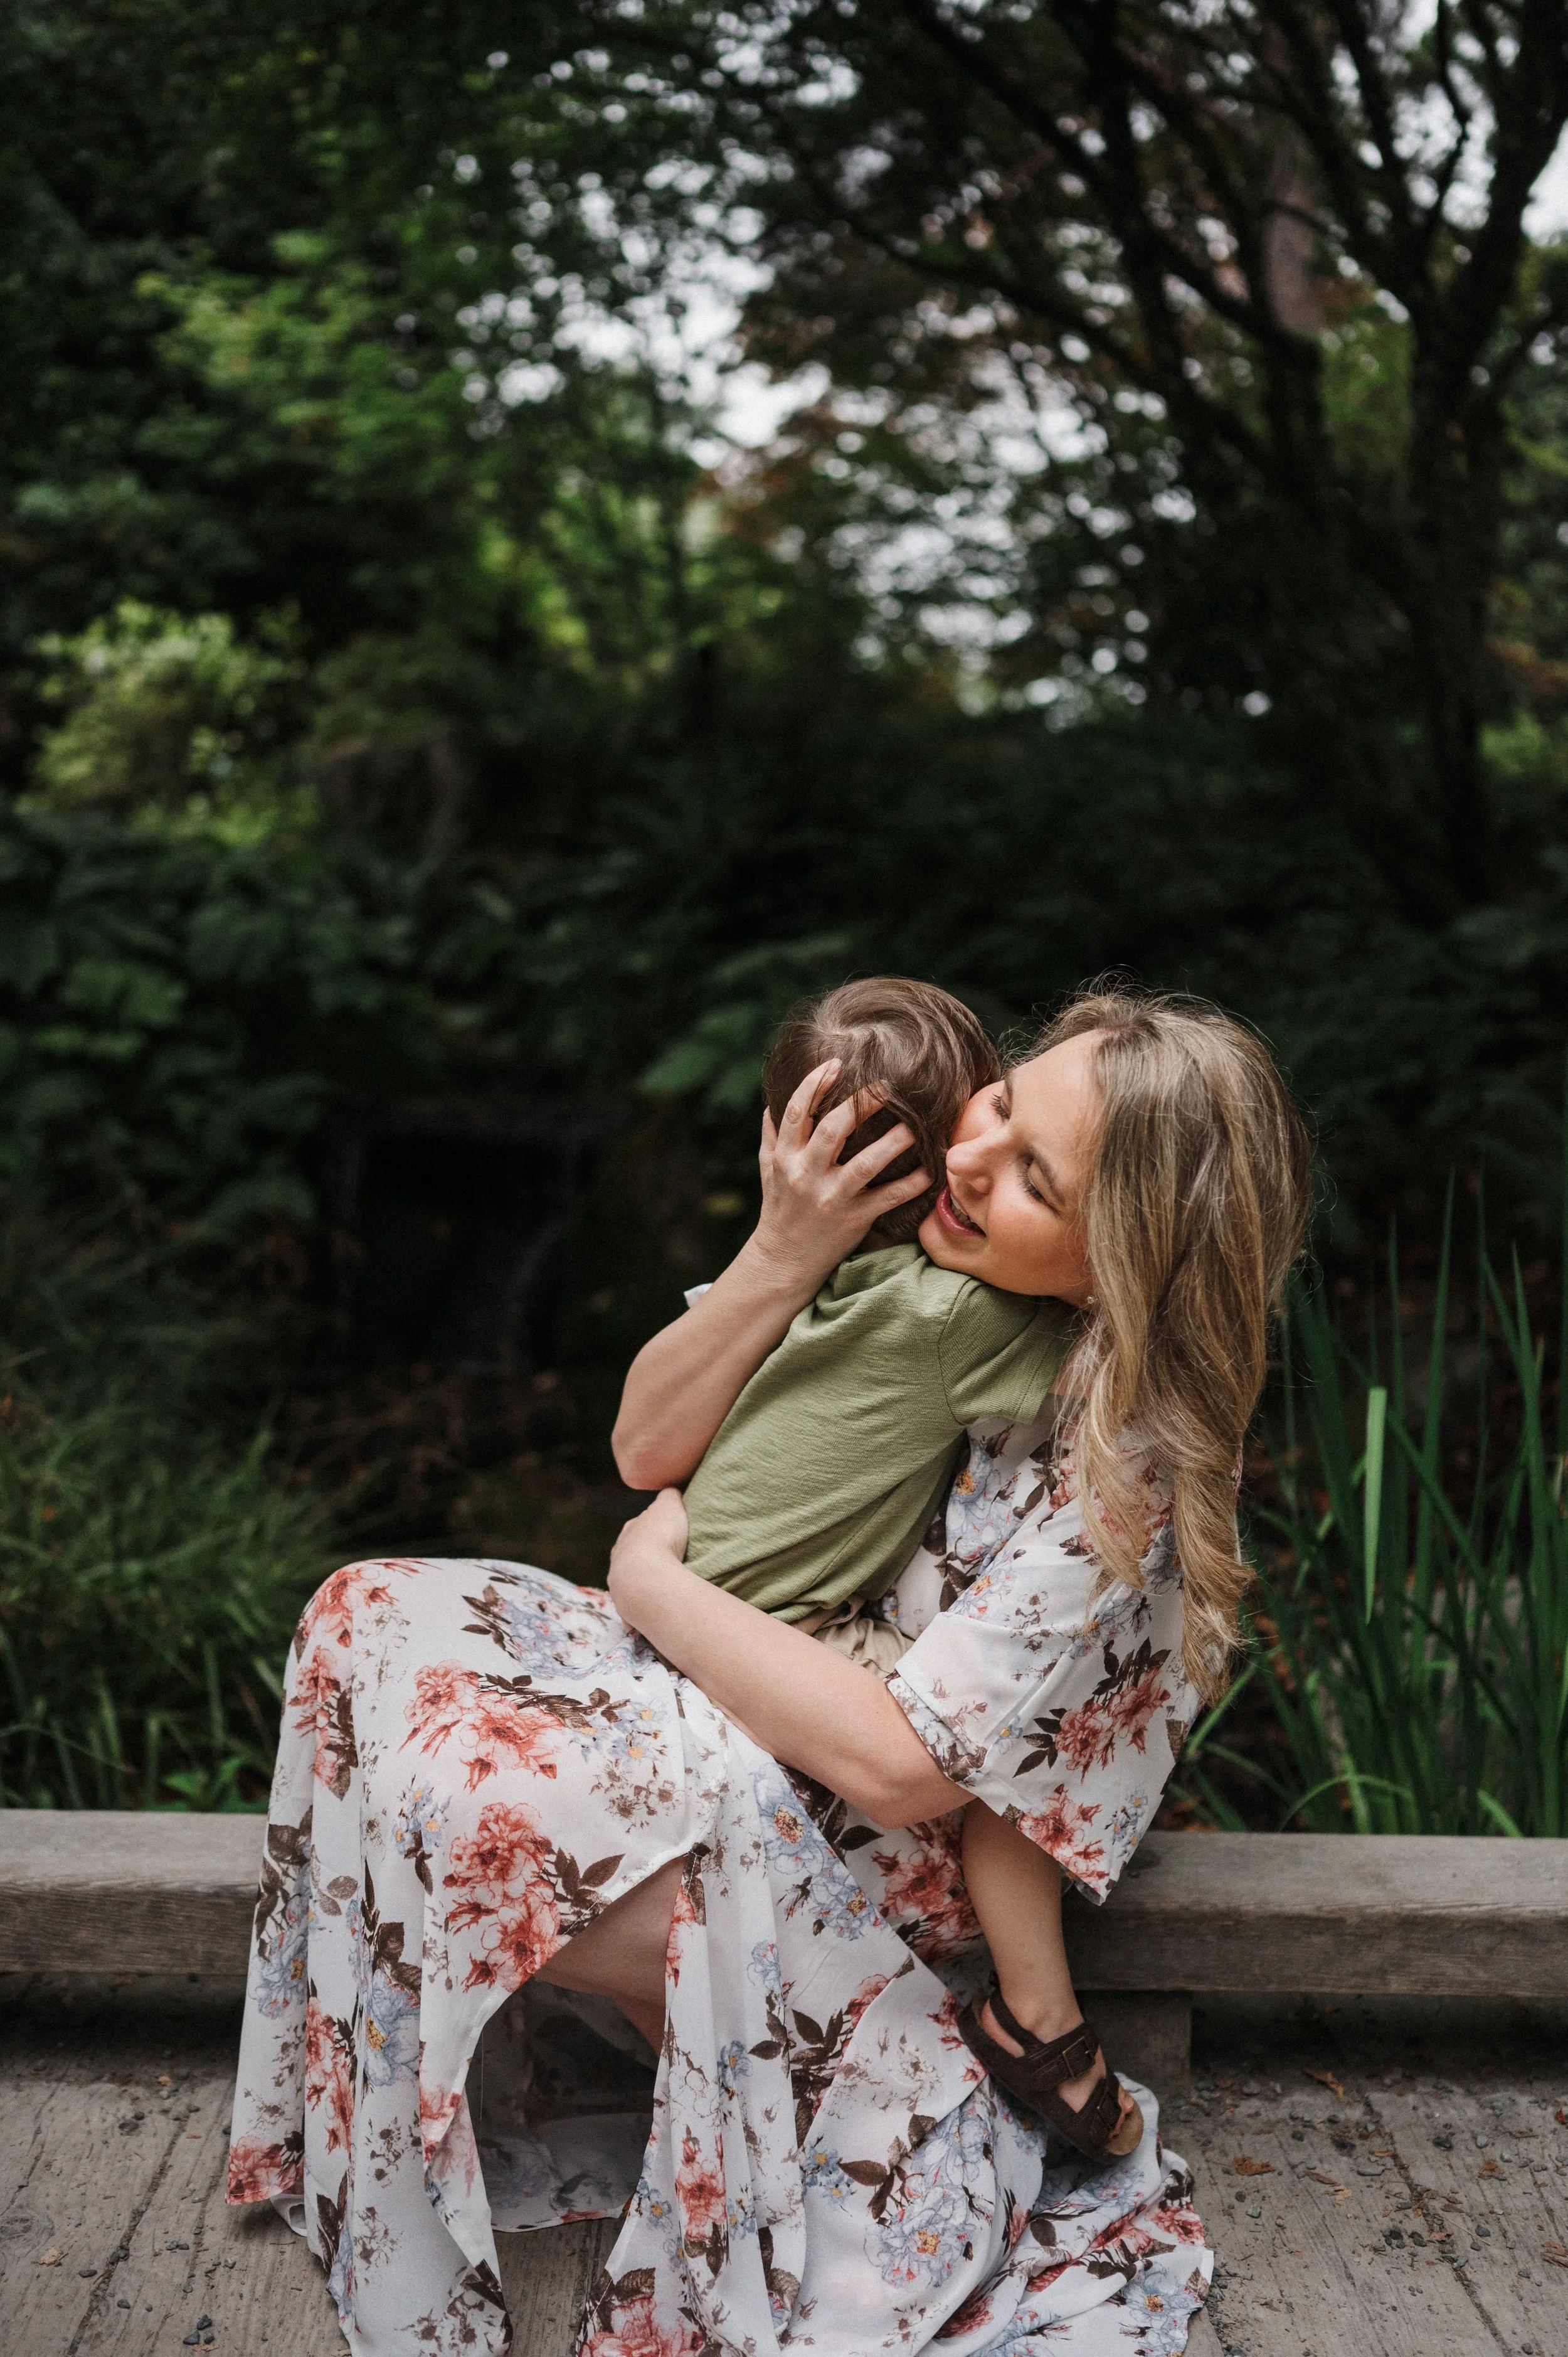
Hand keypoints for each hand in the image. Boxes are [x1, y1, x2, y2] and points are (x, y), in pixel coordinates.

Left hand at [608, 1487, 688, 1625]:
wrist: (646, 1578)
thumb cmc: (660, 1538)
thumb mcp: (668, 1506)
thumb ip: (669, 1496)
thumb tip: (672, 1490)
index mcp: (629, 1533)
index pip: (638, 1527)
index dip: (651, 1529)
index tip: (664, 1533)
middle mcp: (619, 1558)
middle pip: (631, 1556)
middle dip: (644, 1558)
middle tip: (665, 1562)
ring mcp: (620, 1585)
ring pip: (630, 1582)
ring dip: (643, 1584)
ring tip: (661, 1587)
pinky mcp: (627, 1608)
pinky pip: (635, 1608)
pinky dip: (643, 1609)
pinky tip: (654, 1611)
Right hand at [751, 1060, 929, 1292]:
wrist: (783, 1262)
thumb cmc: (778, 1209)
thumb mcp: (768, 1171)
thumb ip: (772, 1136)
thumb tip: (772, 1102)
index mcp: (785, 1157)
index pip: (796, 1112)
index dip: (814, 1084)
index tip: (835, 1064)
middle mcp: (806, 1174)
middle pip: (833, 1130)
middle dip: (862, 1104)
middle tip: (888, 1086)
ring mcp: (831, 1198)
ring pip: (866, 1163)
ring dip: (895, 1141)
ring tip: (916, 1123)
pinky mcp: (854, 1220)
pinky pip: (888, 1198)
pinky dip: (912, 1184)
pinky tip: (930, 1170)